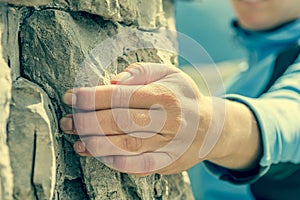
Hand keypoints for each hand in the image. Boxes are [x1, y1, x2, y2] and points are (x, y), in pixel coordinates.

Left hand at [60, 63, 216, 174]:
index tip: (71, 97)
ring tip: (77, 140)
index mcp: (165, 96)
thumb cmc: (182, 96)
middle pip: (120, 123)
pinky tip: (98, 155)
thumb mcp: (167, 73)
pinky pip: (138, 167)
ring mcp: (170, 145)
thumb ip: (140, 71)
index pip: (121, 96)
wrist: (210, 127)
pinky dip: (115, 162)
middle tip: (68, 121)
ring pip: (126, 147)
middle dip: (87, 122)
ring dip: (96, 145)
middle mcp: (169, 121)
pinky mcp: (168, 163)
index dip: (91, 97)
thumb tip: (114, 82)